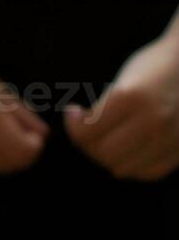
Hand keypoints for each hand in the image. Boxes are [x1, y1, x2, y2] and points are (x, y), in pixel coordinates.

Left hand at [64, 28, 178, 180]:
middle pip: (103, 154)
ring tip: (110, 139)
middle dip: (89, 144)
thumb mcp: (124, 79)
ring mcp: (172, 137)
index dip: (72, 126)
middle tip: (90, 130)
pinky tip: (131, 148)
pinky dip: (135, 165)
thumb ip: (102, 109)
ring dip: (111, 157)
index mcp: (131, 97)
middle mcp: (153, 120)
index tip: (73, 113)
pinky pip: (149, 173)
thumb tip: (80, 132)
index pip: (85, 133)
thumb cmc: (155, 66)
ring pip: (123, 168)